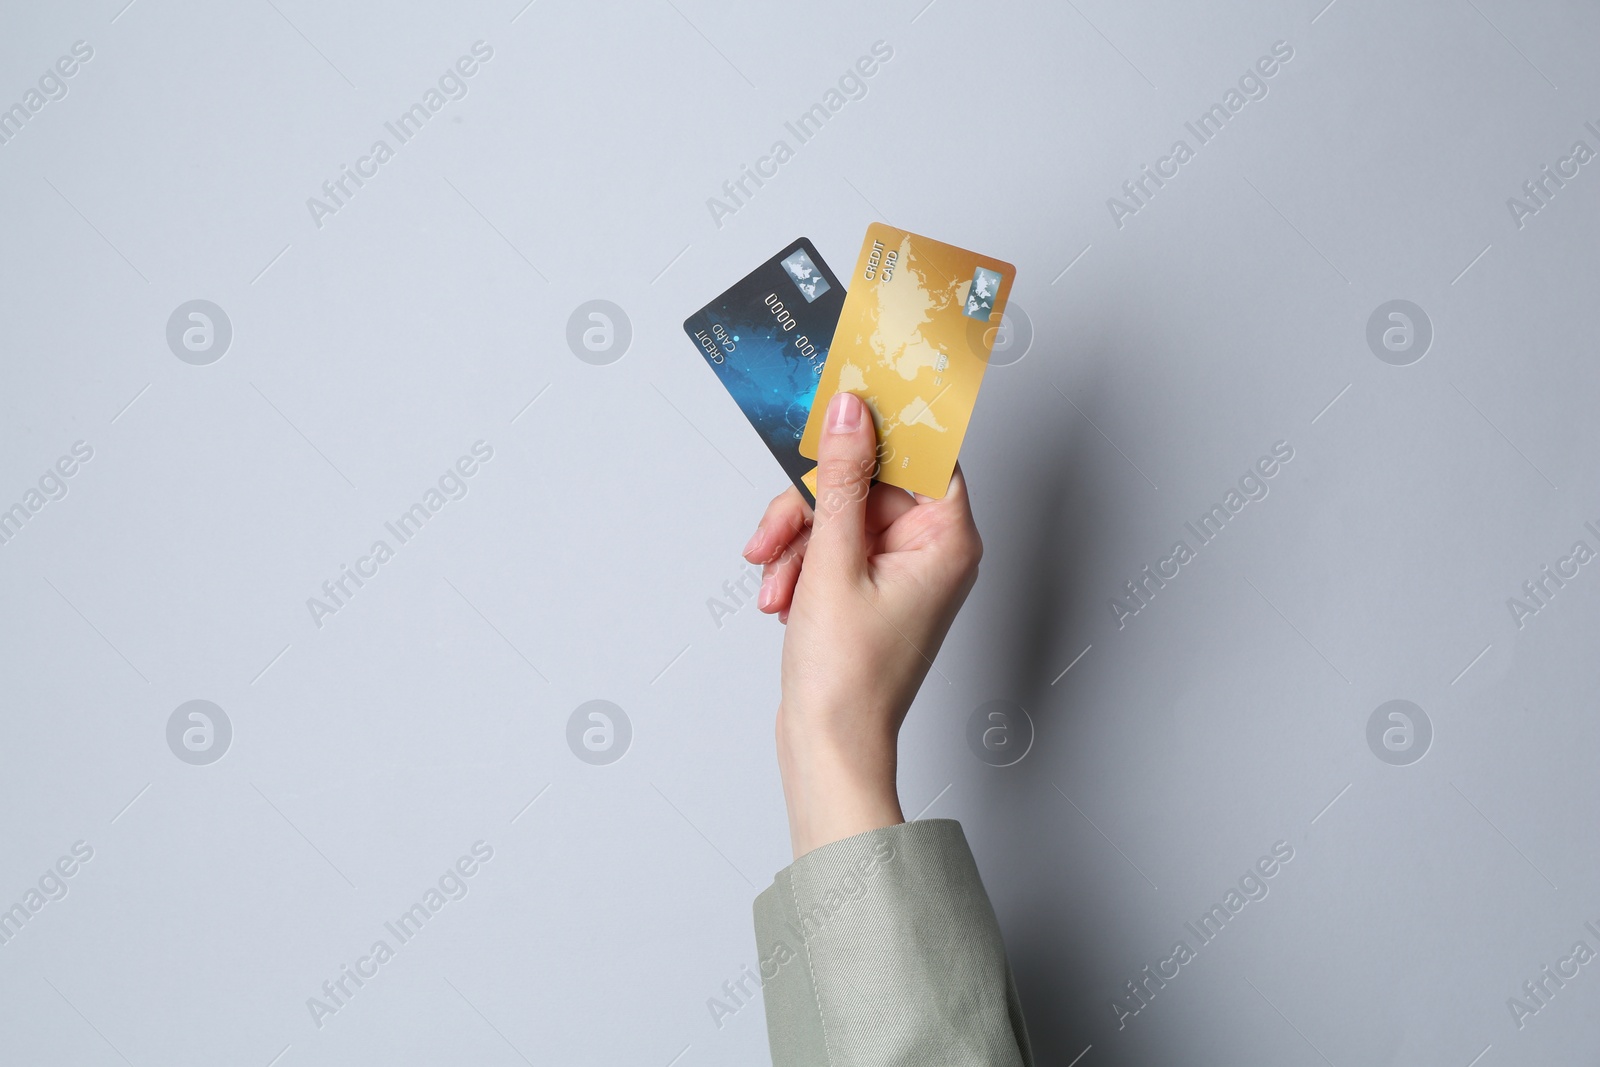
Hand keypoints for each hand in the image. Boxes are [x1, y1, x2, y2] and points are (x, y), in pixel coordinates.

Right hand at [742, 391, 982, 857]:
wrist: (829, 751)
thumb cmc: (847, 678)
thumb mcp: (834, 561)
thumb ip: (842, 479)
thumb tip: (852, 412)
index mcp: (947, 541)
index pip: (925, 452)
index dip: (883, 426)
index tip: (844, 401)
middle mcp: (932, 552)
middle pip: (868, 484)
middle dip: (812, 507)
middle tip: (775, 533)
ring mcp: (900, 573)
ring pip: (840, 516)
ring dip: (797, 542)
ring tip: (774, 586)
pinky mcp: (869, 591)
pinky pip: (831, 549)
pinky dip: (800, 566)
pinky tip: (780, 600)